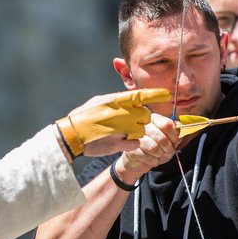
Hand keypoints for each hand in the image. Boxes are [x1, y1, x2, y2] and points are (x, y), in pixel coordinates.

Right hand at [56, 88, 170, 157]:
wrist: (71, 135)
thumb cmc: (83, 116)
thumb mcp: (99, 101)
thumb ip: (116, 100)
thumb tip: (128, 99)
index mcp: (116, 101)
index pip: (141, 95)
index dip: (156, 94)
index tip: (167, 94)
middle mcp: (122, 114)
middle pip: (146, 115)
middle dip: (143, 119)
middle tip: (134, 121)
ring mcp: (122, 129)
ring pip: (142, 130)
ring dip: (137, 131)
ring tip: (124, 132)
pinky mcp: (119, 144)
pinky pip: (136, 143)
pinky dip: (132, 142)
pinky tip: (123, 141)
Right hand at [115, 113, 180, 181]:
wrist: (137, 160)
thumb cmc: (154, 147)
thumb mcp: (167, 139)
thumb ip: (174, 133)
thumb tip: (180, 129)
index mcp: (153, 119)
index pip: (167, 124)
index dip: (174, 135)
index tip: (175, 141)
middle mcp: (143, 125)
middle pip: (161, 138)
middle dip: (168, 148)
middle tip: (168, 152)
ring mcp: (135, 137)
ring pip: (153, 148)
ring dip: (160, 155)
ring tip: (160, 156)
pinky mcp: (130, 148)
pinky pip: (146, 157)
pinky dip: (153, 161)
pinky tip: (152, 159)